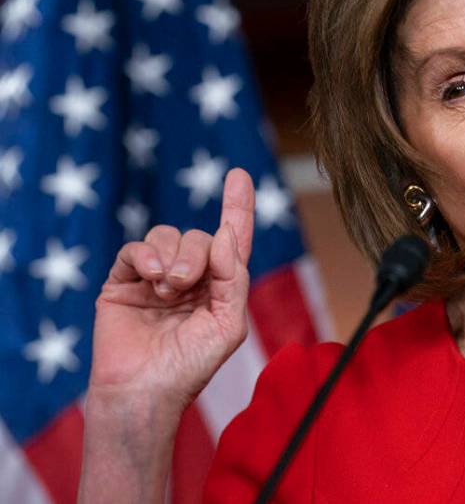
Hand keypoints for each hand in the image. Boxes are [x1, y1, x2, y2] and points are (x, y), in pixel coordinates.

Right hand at [88, 168, 254, 410]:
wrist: (144, 391)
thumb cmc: (190, 366)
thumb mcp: (228, 324)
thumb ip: (233, 278)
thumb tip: (223, 235)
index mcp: (218, 286)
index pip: (231, 238)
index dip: (237, 206)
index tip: (239, 175)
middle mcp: (189, 277)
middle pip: (197, 236)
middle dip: (195, 254)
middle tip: (185, 284)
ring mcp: (154, 277)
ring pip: (167, 236)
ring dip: (172, 257)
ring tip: (168, 289)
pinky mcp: (123, 281)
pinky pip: (135, 249)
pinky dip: (145, 255)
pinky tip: (151, 274)